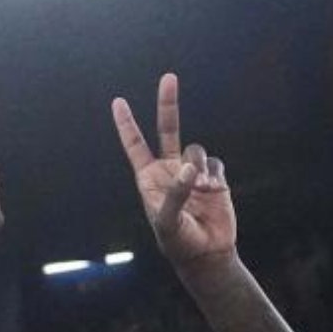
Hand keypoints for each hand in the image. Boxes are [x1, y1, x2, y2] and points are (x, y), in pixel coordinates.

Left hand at [112, 73, 237, 268]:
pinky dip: (213, 176)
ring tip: (200, 190)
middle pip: (167, 129)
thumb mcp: (167, 222)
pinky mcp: (213, 177)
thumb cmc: (178, 242)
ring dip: (198, 167)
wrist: (207, 253)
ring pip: (196, 150)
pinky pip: (214, 162)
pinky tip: (212, 192)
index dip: (126, 124)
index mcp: (149, 179)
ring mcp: (192, 172)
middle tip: (169, 78)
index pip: (135, 145)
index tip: (118, 102)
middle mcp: (169, 170)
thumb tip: (190, 168)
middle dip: (168, 103)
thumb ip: (176, 193)